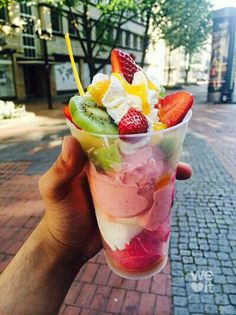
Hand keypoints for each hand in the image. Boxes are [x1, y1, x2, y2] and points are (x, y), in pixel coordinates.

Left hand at [39, 136, 191, 261]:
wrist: (69, 246)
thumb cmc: (59, 216)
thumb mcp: (55, 191)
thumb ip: (61, 170)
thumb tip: (70, 141)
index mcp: (91, 157)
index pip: (112, 135)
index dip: (130, 126)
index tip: (151, 121)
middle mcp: (108, 167)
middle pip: (135, 152)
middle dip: (156, 148)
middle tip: (176, 147)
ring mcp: (121, 185)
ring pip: (146, 171)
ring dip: (165, 169)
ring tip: (184, 171)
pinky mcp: (129, 203)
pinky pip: (148, 192)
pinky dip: (162, 190)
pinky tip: (175, 191)